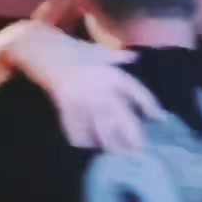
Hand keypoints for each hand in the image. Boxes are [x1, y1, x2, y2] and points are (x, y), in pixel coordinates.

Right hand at [0, 21, 162, 150]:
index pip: (135, 90)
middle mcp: (100, 84)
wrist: (40, 45)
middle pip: (121, 114)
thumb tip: (135, 57)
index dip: (149, 104)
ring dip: (109, 141)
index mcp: (110, 71)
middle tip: (140, 151)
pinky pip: (75, 124)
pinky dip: (80, 137)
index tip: (161, 118)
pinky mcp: (65, 101)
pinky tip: (86, 148)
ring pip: (100, 124)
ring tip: (117, 155)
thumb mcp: (96, 50)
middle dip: (132, 134)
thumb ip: (115, 57)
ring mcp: (83, 94)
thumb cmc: (70, 49)